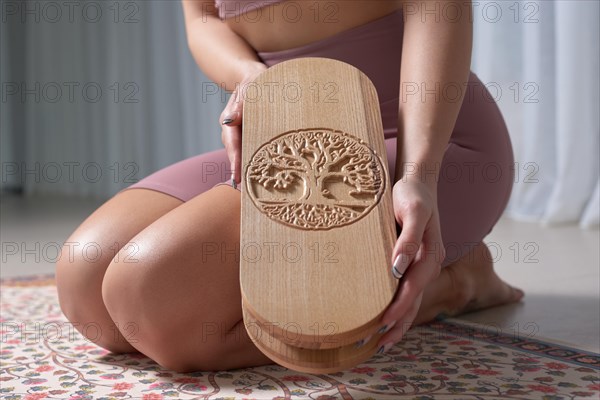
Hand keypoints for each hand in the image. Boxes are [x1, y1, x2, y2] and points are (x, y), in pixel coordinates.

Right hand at [220, 62, 267, 184]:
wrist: (257, 77)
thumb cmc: (253, 80)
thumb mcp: (249, 87)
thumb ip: (241, 103)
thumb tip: (230, 120)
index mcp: (230, 120)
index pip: (231, 143)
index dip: (234, 160)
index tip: (236, 176)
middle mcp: (234, 130)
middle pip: (237, 153)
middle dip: (241, 170)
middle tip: (246, 190)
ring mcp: (243, 134)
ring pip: (244, 153)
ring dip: (250, 168)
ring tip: (257, 187)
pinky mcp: (252, 135)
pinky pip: (254, 149)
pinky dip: (258, 160)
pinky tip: (268, 174)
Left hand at [375, 177, 445, 352]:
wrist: (417, 180)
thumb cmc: (412, 193)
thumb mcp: (413, 210)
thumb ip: (409, 238)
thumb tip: (398, 268)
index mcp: (431, 254)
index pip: (414, 287)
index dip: (399, 307)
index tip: (383, 324)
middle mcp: (429, 263)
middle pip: (415, 301)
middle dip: (398, 324)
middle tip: (377, 346)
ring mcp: (421, 264)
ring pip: (411, 299)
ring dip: (398, 322)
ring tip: (380, 343)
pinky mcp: (412, 262)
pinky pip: (406, 290)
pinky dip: (397, 307)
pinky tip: (384, 318)